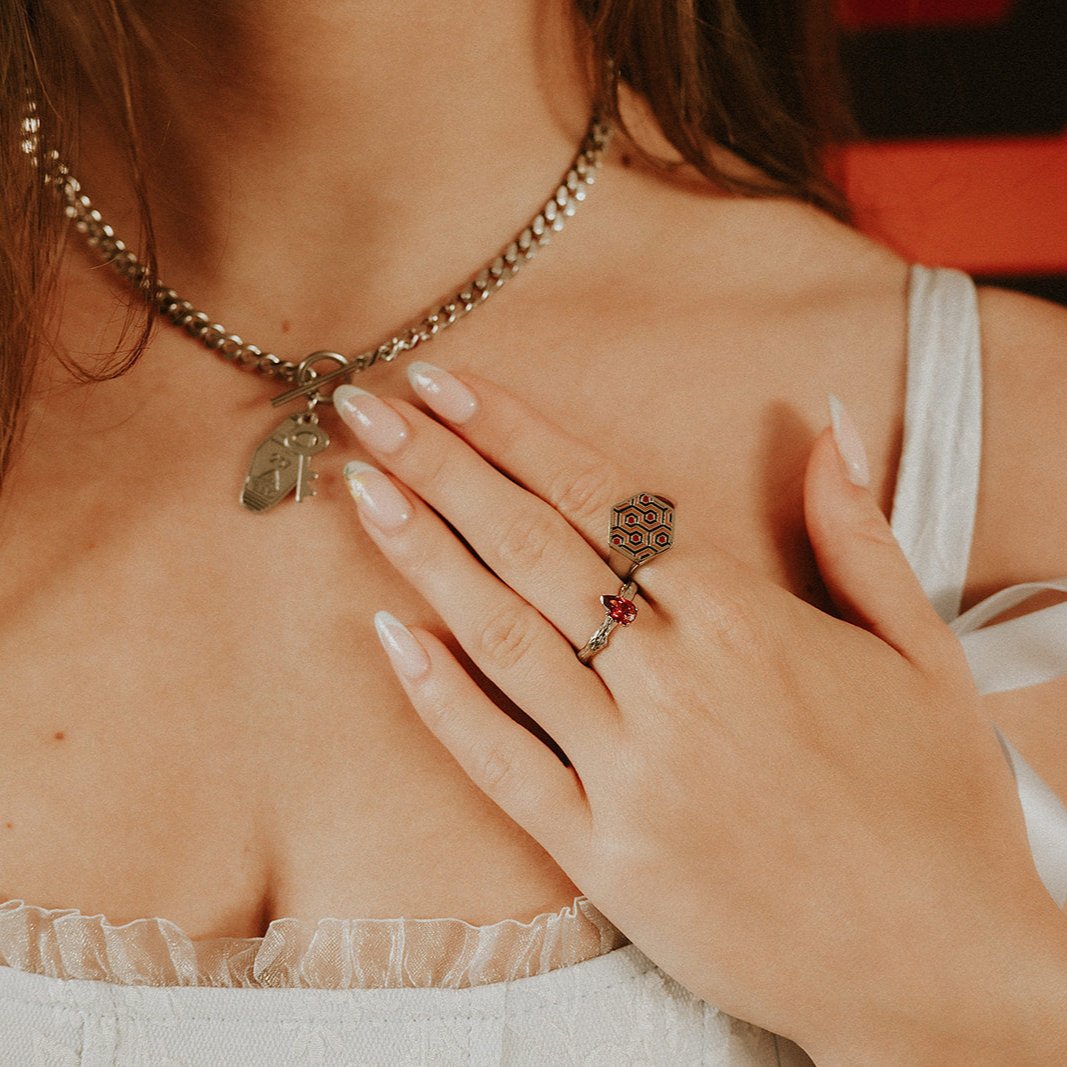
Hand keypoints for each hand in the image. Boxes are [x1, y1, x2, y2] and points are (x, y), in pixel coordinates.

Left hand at [334, 364, 1066, 1063]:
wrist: (943, 967)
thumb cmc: (937, 805)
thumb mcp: (923, 651)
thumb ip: (857, 530)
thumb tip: (824, 420)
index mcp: (745, 621)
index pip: (601, 498)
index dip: (513, 433)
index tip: (444, 384)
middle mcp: (675, 683)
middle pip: (531, 550)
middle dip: (441, 469)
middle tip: (366, 411)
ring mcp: (630, 773)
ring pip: (503, 639)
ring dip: (423, 558)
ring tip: (362, 491)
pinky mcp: (603, 856)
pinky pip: (502, 763)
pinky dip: (440, 699)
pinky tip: (390, 635)